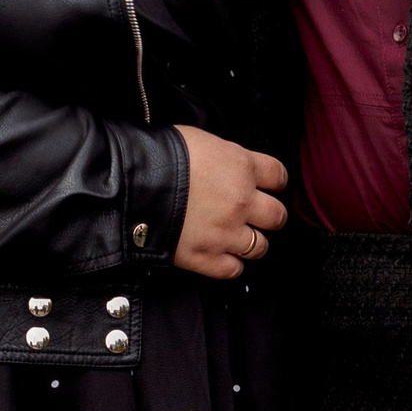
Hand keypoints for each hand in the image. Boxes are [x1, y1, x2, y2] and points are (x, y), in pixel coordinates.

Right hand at [172, 126, 288, 280]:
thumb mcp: (202, 141)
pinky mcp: (207, 257)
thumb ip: (225, 157)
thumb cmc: (161, 156)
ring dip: (251, 242)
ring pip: (260, 246)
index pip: (279, 177)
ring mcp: (226, 232)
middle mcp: (241, 201)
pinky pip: (234, 269)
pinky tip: (220, 253)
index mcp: (242, 167)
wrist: (132, 184)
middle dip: (269, 215)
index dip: (275, 182)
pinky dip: (230, 263)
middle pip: (277, 216)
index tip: (269, 186)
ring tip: (236, 236)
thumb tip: (229, 166)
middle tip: (256, 214)